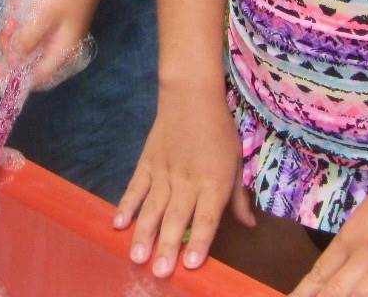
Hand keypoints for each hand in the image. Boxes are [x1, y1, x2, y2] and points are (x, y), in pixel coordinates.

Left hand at [0, 0, 103, 90]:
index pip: (38, 76)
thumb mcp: (42, 17)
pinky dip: (24, 17)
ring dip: (17, 31)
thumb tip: (12, 62)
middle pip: (33, 57)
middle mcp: (63, 42)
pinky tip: (16, 3)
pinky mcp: (58, 11)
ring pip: (33, 39)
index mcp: (63, 50)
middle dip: (14, 48)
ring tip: (8, 17)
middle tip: (3, 32)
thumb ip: (26, 41)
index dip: (16, 76)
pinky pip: (36, 22)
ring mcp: (61, 26)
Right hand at [112, 85, 255, 277]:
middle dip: (168, 246)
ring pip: (153, 207)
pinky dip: (126, 205)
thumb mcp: (237, 160)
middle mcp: (188, 180)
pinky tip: (118, 224)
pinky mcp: (146, 162)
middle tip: (159, 272)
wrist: (190, 94)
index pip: (207, 217)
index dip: (199, 241)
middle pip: (177, 217)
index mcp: (214, 181)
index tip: (191, 265)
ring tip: (137, 256)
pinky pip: (134, 187)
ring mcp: (163, 171)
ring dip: (144, 233)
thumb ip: (238, 196)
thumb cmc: (219, 129)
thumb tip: (249, 225)